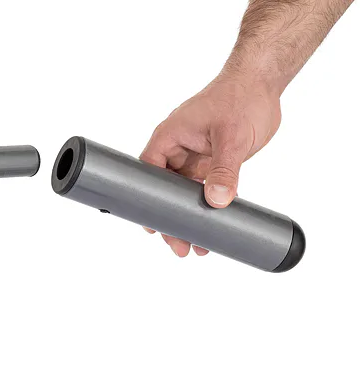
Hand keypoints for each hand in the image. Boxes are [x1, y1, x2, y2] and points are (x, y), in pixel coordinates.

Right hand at [140, 74, 281, 256]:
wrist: (262, 82)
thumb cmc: (240, 96)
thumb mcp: (231, 136)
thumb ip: (224, 169)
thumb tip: (217, 200)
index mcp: (169, 137)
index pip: (148, 172)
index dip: (147, 199)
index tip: (152, 225)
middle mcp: (177, 148)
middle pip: (165, 189)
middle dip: (171, 217)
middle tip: (179, 245)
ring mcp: (194, 155)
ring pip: (185, 193)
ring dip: (190, 216)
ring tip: (197, 245)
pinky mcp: (211, 161)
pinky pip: (204, 188)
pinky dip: (207, 207)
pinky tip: (213, 225)